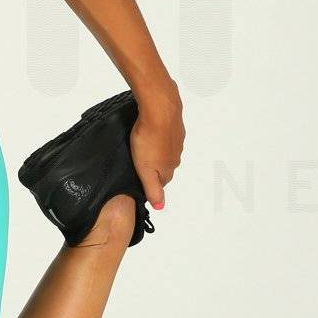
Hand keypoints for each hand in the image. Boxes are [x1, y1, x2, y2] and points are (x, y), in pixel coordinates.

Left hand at [130, 85, 184, 214]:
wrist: (159, 110)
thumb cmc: (149, 139)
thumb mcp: (146, 170)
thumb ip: (153, 189)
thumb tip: (160, 207)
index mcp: (168, 167)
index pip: (161, 182)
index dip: (150, 181)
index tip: (140, 178)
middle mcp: (176, 155)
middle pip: (165, 166)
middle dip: (154, 166)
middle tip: (139, 161)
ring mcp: (177, 140)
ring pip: (166, 151)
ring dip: (157, 150)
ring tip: (144, 146)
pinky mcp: (175, 126)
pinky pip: (167, 136)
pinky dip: (160, 136)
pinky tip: (152, 132)